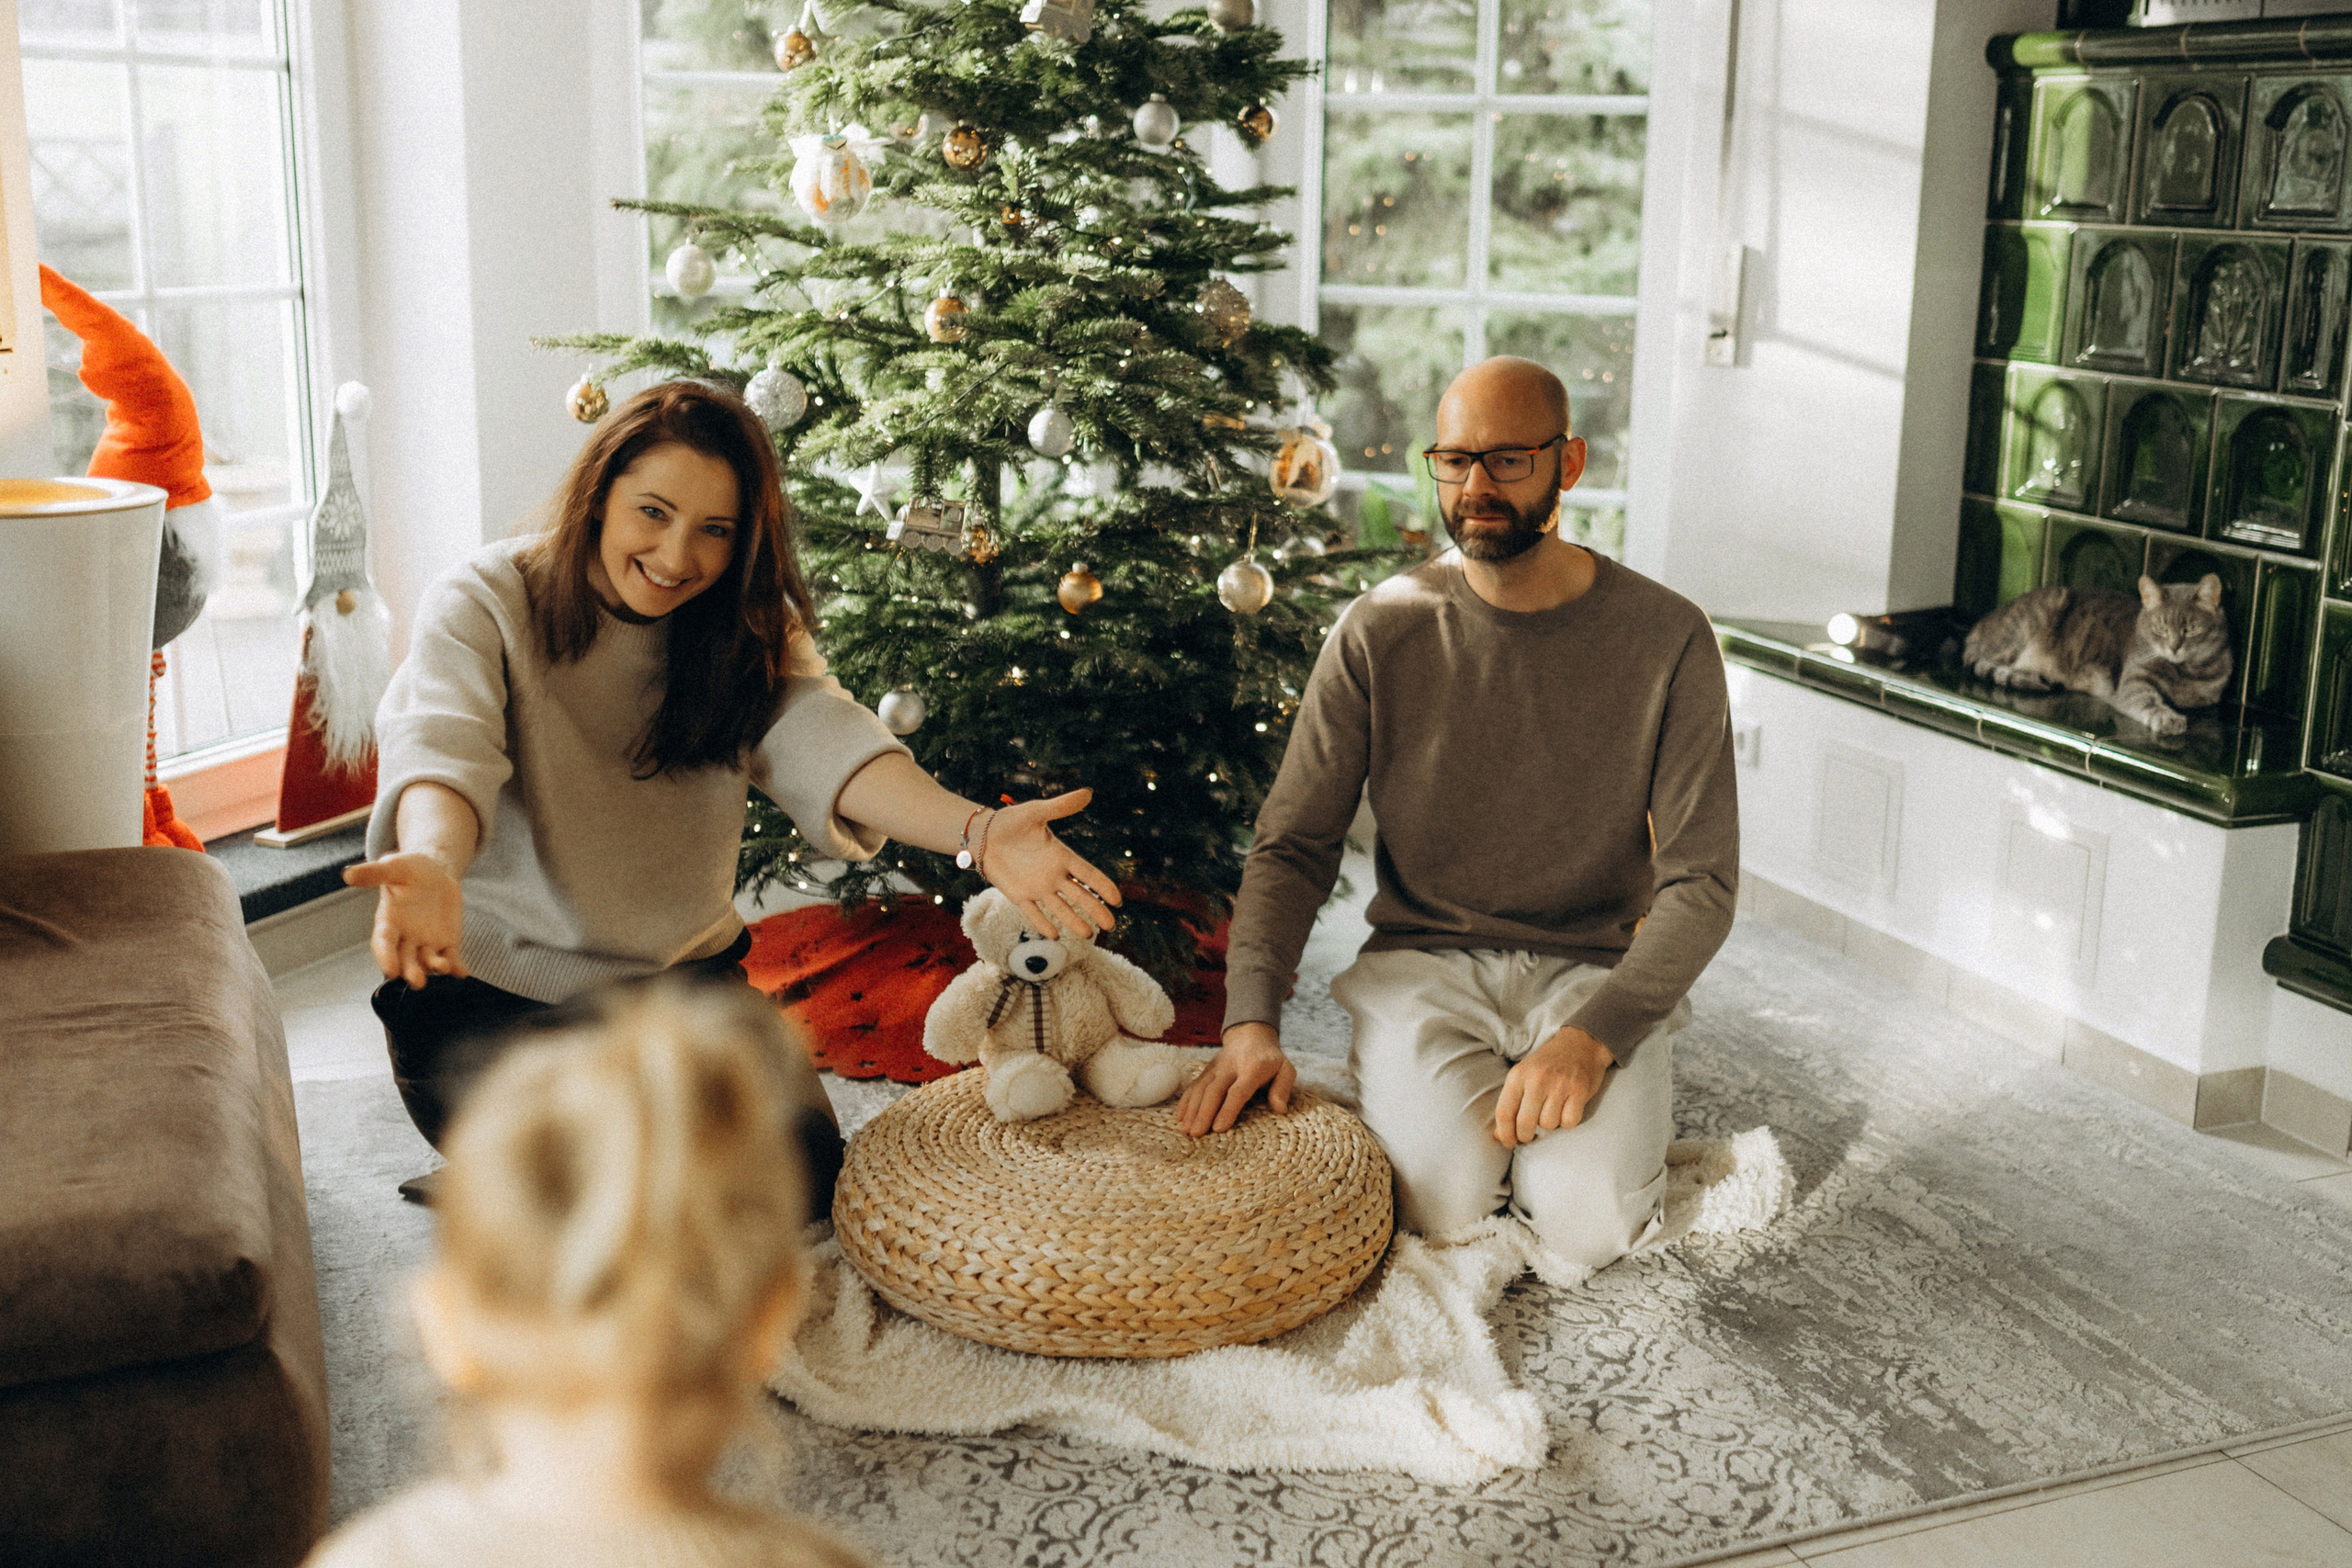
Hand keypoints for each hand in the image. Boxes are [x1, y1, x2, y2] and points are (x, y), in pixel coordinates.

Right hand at [344, 853, 467, 988]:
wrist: (434, 873)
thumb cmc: (408, 871)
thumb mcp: (393, 867)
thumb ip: (373, 873)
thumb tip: (348, 874)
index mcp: (388, 923)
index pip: (383, 944)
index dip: (385, 957)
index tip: (390, 970)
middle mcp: (405, 938)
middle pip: (405, 960)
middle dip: (411, 971)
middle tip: (417, 981)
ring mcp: (426, 942)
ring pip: (427, 962)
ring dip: (434, 968)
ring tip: (443, 968)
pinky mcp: (447, 942)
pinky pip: (451, 957)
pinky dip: (456, 966)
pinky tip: (462, 972)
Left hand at [982, 788, 1121, 940]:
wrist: (983, 835)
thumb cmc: (1011, 821)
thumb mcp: (1036, 812)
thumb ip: (1060, 806)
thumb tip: (1087, 793)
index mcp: (1061, 855)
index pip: (1088, 874)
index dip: (1103, 886)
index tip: (1118, 900)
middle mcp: (1053, 875)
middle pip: (1079, 896)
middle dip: (1095, 909)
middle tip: (1110, 925)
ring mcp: (1037, 887)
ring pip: (1059, 908)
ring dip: (1074, 921)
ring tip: (1088, 935)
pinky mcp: (1019, 895)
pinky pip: (1033, 913)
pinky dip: (1043, 924)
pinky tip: (1055, 935)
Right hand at [1178, 1022, 1296, 1136]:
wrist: (1250, 1035)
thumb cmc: (1270, 1059)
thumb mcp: (1285, 1069)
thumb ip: (1283, 1088)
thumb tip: (1280, 1110)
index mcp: (1252, 1068)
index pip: (1238, 1090)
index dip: (1228, 1109)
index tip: (1219, 1128)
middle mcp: (1230, 1067)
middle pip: (1214, 1090)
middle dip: (1204, 1113)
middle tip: (1197, 1134)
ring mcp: (1215, 1068)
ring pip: (1200, 1088)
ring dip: (1192, 1110)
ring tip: (1187, 1131)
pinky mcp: (1206, 1071)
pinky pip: (1193, 1086)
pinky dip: (1185, 1102)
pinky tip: (1179, 1118)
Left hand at [1493, 1025, 1613, 1148]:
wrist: (1581, 1043)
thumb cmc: (1548, 1064)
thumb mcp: (1523, 1075)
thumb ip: (1510, 1103)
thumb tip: (1499, 1136)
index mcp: (1518, 1075)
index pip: (1504, 1112)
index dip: (1504, 1134)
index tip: (1508, 1142)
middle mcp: (1537, 1080)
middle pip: (1525, 1124)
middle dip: (1526, 1136)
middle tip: (1530, 1135)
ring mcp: (1559, 1085)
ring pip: (1548, 1125)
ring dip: (1550, 1125)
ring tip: (1552, 1111)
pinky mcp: (1579, 1091)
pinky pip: (1569, 1122)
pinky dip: (1567, 1121)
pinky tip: (1567, 1109)